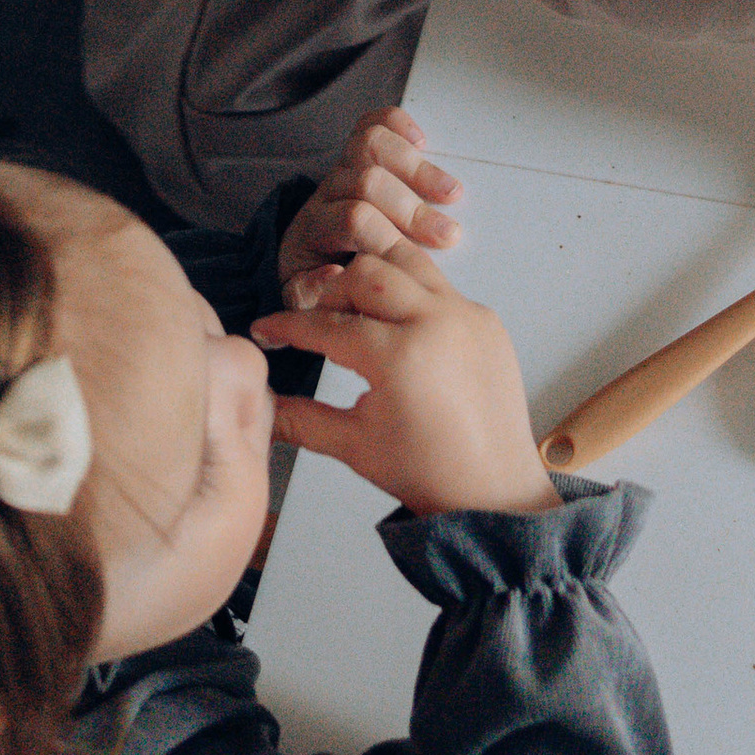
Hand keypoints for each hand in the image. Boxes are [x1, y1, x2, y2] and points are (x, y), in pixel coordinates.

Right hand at [255, 240, 558, 516]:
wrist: (494, 491)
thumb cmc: (427, 472)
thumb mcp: (354, 446)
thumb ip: (301, 418)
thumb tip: (260, 403)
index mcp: (399, 355)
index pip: (328, 324)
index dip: (289, 326)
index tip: (267, 329)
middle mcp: (437, 321)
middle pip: (366, 272)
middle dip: (334, 294)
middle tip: (319, 323)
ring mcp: (468, 315)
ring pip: (409, 262)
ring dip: (376, 278)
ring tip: (360, 314)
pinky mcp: (488, 320)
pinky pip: (443, 288)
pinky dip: (414, 296)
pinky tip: (401, 330)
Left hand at [275, 107, 462, 310]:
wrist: (303, 258)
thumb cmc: (313, 282)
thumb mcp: (303, 301)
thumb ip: (311, 294)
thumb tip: (334, 274)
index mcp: (313, 230)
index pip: (352, 218)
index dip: (388, 234)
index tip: (417, 258)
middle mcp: (326, 193)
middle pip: (368, 180)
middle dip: (413, 207)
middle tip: (447, 234)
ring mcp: (342, 168)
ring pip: (372, 144)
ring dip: (416, 167)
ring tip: (450, 193)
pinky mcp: (357, 154)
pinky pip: (374, 121)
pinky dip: (400, 125)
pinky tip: (422, 144)